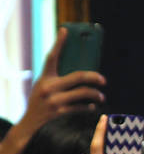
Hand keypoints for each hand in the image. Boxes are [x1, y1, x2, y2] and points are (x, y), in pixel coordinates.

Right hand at [8, 28, 105, 148]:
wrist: (29, 123)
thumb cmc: (41, 101)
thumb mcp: (44, 86)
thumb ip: (57, 78)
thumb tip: (82, 72)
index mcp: (44, 77)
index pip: (52, 56)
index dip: (59, 43)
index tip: (66, 30)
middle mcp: (48, 87)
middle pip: (78, 76)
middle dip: (94, 77)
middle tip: (103, 80)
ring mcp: (54, 100)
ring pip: (83, 93)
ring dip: (96, 94)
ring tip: (101, 96)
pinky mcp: (59, 112)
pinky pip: (81, 107)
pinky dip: (89, 107)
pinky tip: (93, 106)